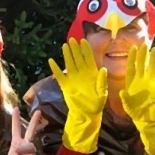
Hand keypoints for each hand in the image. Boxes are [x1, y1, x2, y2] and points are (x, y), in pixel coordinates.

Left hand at [2, 111, 46, 154]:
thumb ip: (11, 154)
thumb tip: (18, 151)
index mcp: (16, 143)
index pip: (16, 129)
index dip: (16, 120)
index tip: (16, 108)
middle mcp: (25, 146)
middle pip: (31, 132)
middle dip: (34, 122)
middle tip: (38, 111)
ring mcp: (31, 153)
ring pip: (29, 146)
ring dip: (22, 150)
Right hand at [47, 38, 108, 153]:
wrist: (87, 114)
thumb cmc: (97, 104)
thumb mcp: (102, 93)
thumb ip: (102, 81)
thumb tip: (103, 69)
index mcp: (92, 74)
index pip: (89, 58)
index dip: (86, 50)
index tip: (83, 41)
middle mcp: (82, 74)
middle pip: (78, 58)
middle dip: (75, 49)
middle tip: (72, 39)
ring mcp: (73, 79)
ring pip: (69, 64)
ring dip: (67, 55)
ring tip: (64, 46)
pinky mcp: (65, 85)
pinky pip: (59, 76)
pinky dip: (55, 69)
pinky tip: (51, 61)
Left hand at [118, 44, 154, 154]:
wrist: (145, 118)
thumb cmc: (135, 111)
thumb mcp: (128, 107)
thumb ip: (125, 100)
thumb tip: (122, 92)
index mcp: (131, 83)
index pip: (131, 68)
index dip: (131, 58)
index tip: (133, 48)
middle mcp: (141, 80)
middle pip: (142, 65)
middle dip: (143, 55)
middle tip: (145, 45)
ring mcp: (150, 83)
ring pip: (152, 69)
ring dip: (153, 60)